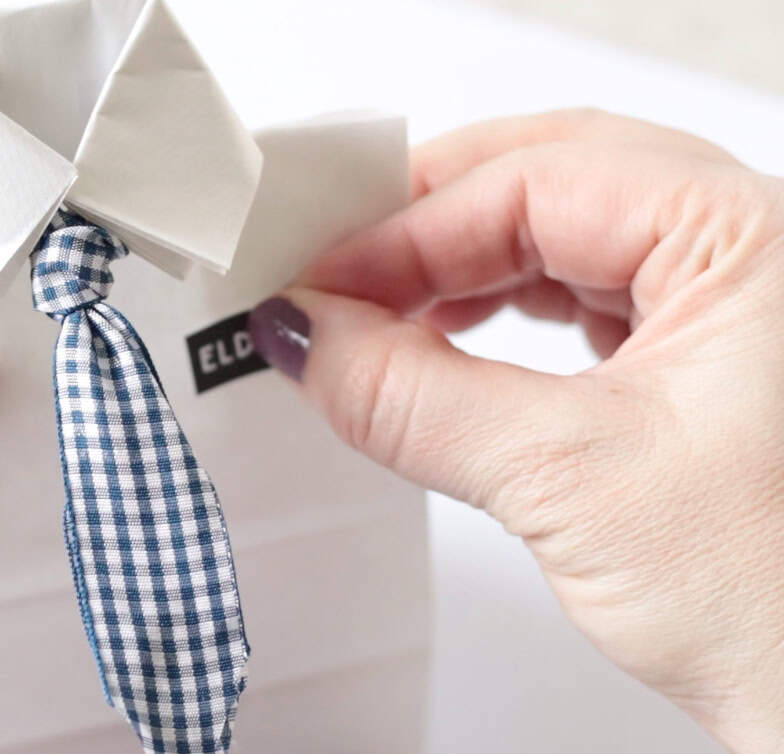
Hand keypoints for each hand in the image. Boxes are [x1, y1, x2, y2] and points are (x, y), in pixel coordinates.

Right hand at [248, 109, 783, 752]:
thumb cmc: (783, 606)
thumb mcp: (567, 481)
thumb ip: (412, 397)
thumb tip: (303, 335)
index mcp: (752, 237)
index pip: (536, 184)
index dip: (404, 232)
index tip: (314, 289)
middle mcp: (754, 248)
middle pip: (555, 179)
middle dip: (431, 221)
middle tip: (332, 269)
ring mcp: (736, 301)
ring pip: (570, 232)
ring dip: (462, 263)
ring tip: (375, 310)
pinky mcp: (710, 357)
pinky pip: (589, 292)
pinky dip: (504, 306)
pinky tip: (448, 336)